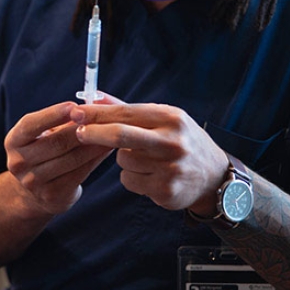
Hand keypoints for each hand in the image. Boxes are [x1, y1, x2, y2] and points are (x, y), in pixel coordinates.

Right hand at [5, 101, 112, 214]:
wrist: (33, 192)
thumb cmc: (44, 151)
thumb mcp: (42, 133)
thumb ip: (61, 119)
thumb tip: (91, 104)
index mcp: (13, 141)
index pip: (31, 125)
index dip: (53, 114)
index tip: (74, 105)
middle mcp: (19, 163)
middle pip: (56, 142)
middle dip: (83, 129)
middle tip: (104, 118)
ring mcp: (33, 182)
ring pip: (71, 159)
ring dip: (95, 144)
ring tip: (112, 132)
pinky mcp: (52, 196)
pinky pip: (79, 173)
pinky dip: (95, 159)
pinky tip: (106, 150)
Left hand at [70, 95, 226, 213]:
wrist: (214, 177)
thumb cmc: (181, 141)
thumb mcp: (163, 118)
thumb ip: (127, 109)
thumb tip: (93, 97)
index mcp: (171, 118)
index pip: (125, 113)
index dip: (97, 114)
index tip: (76, 113)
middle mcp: (173, 142)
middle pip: (121, 135)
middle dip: (94, 133)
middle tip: (78, 133)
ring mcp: (170, 168)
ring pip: (123, 161)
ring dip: (123, 160)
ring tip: (145, 159)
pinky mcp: (165, 191)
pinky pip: (129, 181)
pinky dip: (132, 178)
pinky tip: (151, 176)